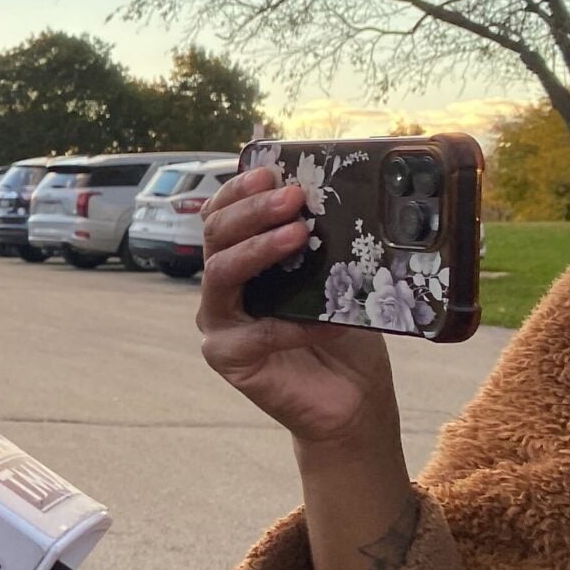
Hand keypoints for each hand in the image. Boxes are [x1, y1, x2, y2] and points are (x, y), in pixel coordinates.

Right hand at [198, 165, 400, 449]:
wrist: (353, 399)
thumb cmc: (345, 336)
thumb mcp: (341, 279)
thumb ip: (330, 246)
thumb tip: (347, 201)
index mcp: (241, 262)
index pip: (222, 216)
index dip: (238, 190)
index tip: (270, 170)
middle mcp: (221, 290)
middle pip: (215, 237)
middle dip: (251, 210)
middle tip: (292, 196)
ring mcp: (219, 324)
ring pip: (219, 275)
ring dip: (257, 250)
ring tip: (298, 233)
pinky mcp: (228, 359)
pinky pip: (253, 334)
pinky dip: (292, 325)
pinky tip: (329, 322)